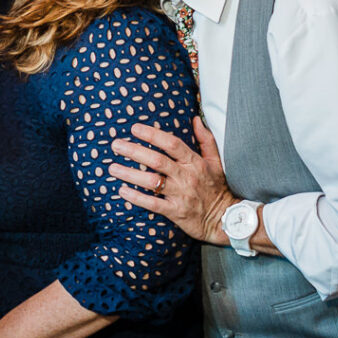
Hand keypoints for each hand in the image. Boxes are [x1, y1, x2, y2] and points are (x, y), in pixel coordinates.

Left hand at [110, 116, 236, 245]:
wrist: (225, 218)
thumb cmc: (216, 187)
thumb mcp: (216, 161)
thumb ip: (205, 139)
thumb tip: (195, 118)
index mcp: (194, 162)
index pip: (172, 144)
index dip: (153, 135)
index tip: (134, 128)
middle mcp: (186, 177)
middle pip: (157, 161)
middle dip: (134, 151)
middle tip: (116, 144)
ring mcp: (180, 195)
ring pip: (152, 182)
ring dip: (130, 174)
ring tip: (112, 168)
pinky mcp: (176, 212)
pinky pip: (153, 204)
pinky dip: (137, 197)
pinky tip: (122, 191)